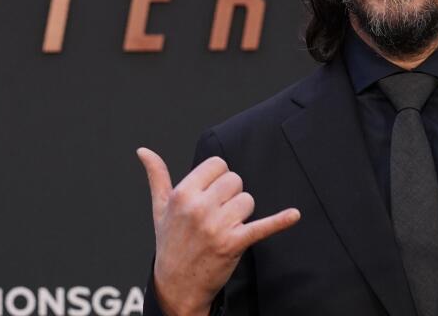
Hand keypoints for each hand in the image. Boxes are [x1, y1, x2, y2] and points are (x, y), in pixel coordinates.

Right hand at [137, 147, 300, 315]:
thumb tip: (143, 151)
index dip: (219, 178)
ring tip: (225, 228)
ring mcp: (217, 226)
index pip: (218, 164)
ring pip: (248, 200)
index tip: (212, 193)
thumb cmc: (170, 243)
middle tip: (218, 215)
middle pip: (235, 180)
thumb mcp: (159, 209)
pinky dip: (279, 221)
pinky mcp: (234, 243)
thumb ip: (157, 176)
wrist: (176, 286)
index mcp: (182, 194)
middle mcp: (198, 208)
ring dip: (242, 213)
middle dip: (231, 195)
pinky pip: (261, 226)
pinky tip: (294, 215)